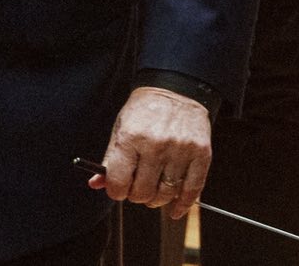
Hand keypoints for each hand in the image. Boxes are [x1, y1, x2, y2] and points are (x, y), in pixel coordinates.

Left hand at [89, 86, 211, 219]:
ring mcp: (180, 151)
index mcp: (130, 137)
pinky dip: (182, 204)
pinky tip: (175, 208)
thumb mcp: (120, 128)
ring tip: (153, 194)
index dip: (115, 192)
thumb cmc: (144, 111)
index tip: (117, 191)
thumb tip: (97, 183)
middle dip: (136, 196)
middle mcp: (156, 145)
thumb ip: (110, 159)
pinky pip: (193, 190)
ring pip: (167, 194)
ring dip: (157, 200)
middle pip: (143, 191)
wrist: (175, 90)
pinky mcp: (201, 155)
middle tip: (136, 190)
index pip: (119, 181)